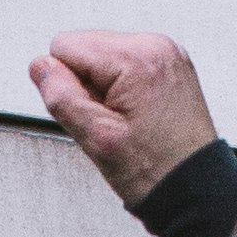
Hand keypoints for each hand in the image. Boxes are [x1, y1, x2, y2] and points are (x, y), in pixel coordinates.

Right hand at [29, 28, 218, 203]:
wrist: (197, 191)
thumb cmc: (156, 172)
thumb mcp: (97, 139)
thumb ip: (61, 97)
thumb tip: (40, 66)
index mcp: (137, 58)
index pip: (64, 47)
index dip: (67, 87)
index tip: (95, 117)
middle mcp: (155, 45)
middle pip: (85, 47)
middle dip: (87, 86)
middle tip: (113, 124)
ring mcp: (167, 53)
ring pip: (103, 56)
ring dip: (105, 88)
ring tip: (128, 123)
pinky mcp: (171, 65)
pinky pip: (126, 65)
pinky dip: (124, 89)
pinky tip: (138, 117)